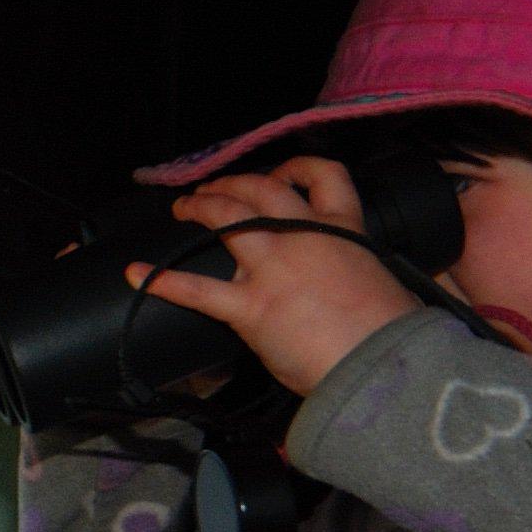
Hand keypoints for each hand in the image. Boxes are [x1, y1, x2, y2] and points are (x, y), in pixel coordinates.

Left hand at [127, 156, 425, 395]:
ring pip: (227, 217)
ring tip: (181, 208)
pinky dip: (162, 280)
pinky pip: (198, 289)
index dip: (296, 167)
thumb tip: (346, 284)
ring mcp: (273, 269)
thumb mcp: (381, 282)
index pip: (323, 175)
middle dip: (231, 184)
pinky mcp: (250, 307)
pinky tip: (137, 275)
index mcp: (342, 229)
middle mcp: (302, 237)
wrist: (383, 364)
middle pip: (259, 188)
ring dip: (200, 207)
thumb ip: (355, 270)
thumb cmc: (394, 332)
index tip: (281, 173)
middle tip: (213, 190)